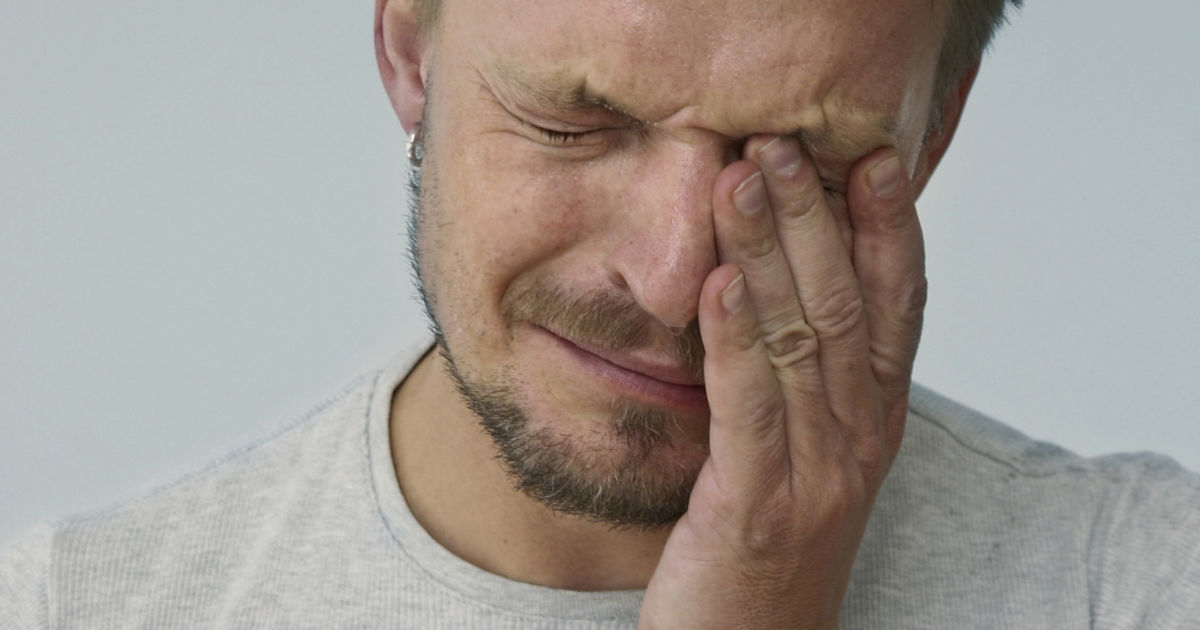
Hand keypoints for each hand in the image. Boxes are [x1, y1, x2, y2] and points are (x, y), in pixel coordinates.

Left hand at [638, 136, 924, 628]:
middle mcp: (858, 442)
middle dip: (817, 218)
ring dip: (772, 252)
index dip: (889, 230)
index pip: (895, 309)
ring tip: (744, 178)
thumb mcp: (807, 454)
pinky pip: (748, 409)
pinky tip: (720, 281)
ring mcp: (813, 476)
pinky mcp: (753, 508)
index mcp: (874, 422)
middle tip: (784, 142)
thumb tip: (785, 286)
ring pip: (801, 344)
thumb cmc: (772, 544)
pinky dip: (734, 338)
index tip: (873, 157)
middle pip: (845, 309)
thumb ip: (807, 379)